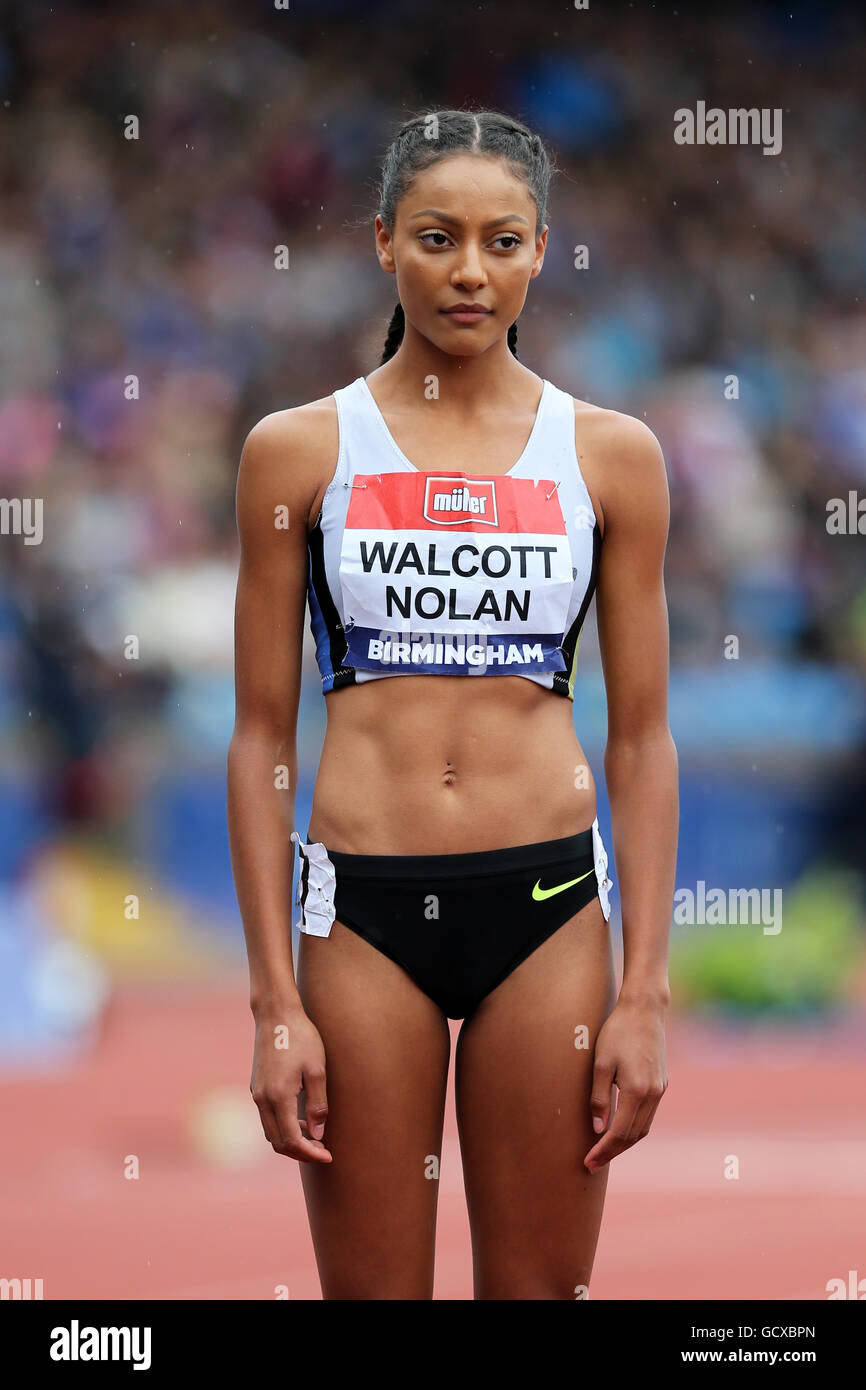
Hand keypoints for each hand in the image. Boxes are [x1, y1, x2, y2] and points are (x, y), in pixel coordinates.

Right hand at [250, 1005, 331, 1162]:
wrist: (276, 1014)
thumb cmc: (301, 1037)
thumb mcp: (317, 1070)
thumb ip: (318, 1105)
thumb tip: (318, 1135)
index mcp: (278, 1096)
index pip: (291, 1140)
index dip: (310, 1153)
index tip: (328, 1155)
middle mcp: (262, 1099)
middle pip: (278, 1142)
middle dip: (300, 1152)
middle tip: (323, 1150)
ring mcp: (256, 1093)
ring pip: (270, 1132)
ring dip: (290, 1140)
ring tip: (314, 1135)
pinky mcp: (256, 1087)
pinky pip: (267, 1118)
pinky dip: (282, 1126)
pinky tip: (300, 1119)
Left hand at [584, 996, 667, 1172]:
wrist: (645, 1010)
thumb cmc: (618, 1032)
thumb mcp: (600, 1063)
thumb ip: (599, 1098)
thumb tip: (598, 1129)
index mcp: (637, 1091)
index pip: (619, 1134)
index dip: (603, 1151)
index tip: (588, 1162)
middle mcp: (653, 1095)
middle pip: (633, 1136)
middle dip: (612, 1152)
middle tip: (592, 1163)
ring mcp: (660, 1090)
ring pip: (643, 1128)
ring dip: (624, 1143)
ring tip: (603, 1151)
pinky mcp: (661, 1083)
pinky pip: (648, 1115)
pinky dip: (634, 1128)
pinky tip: (619, 1128)